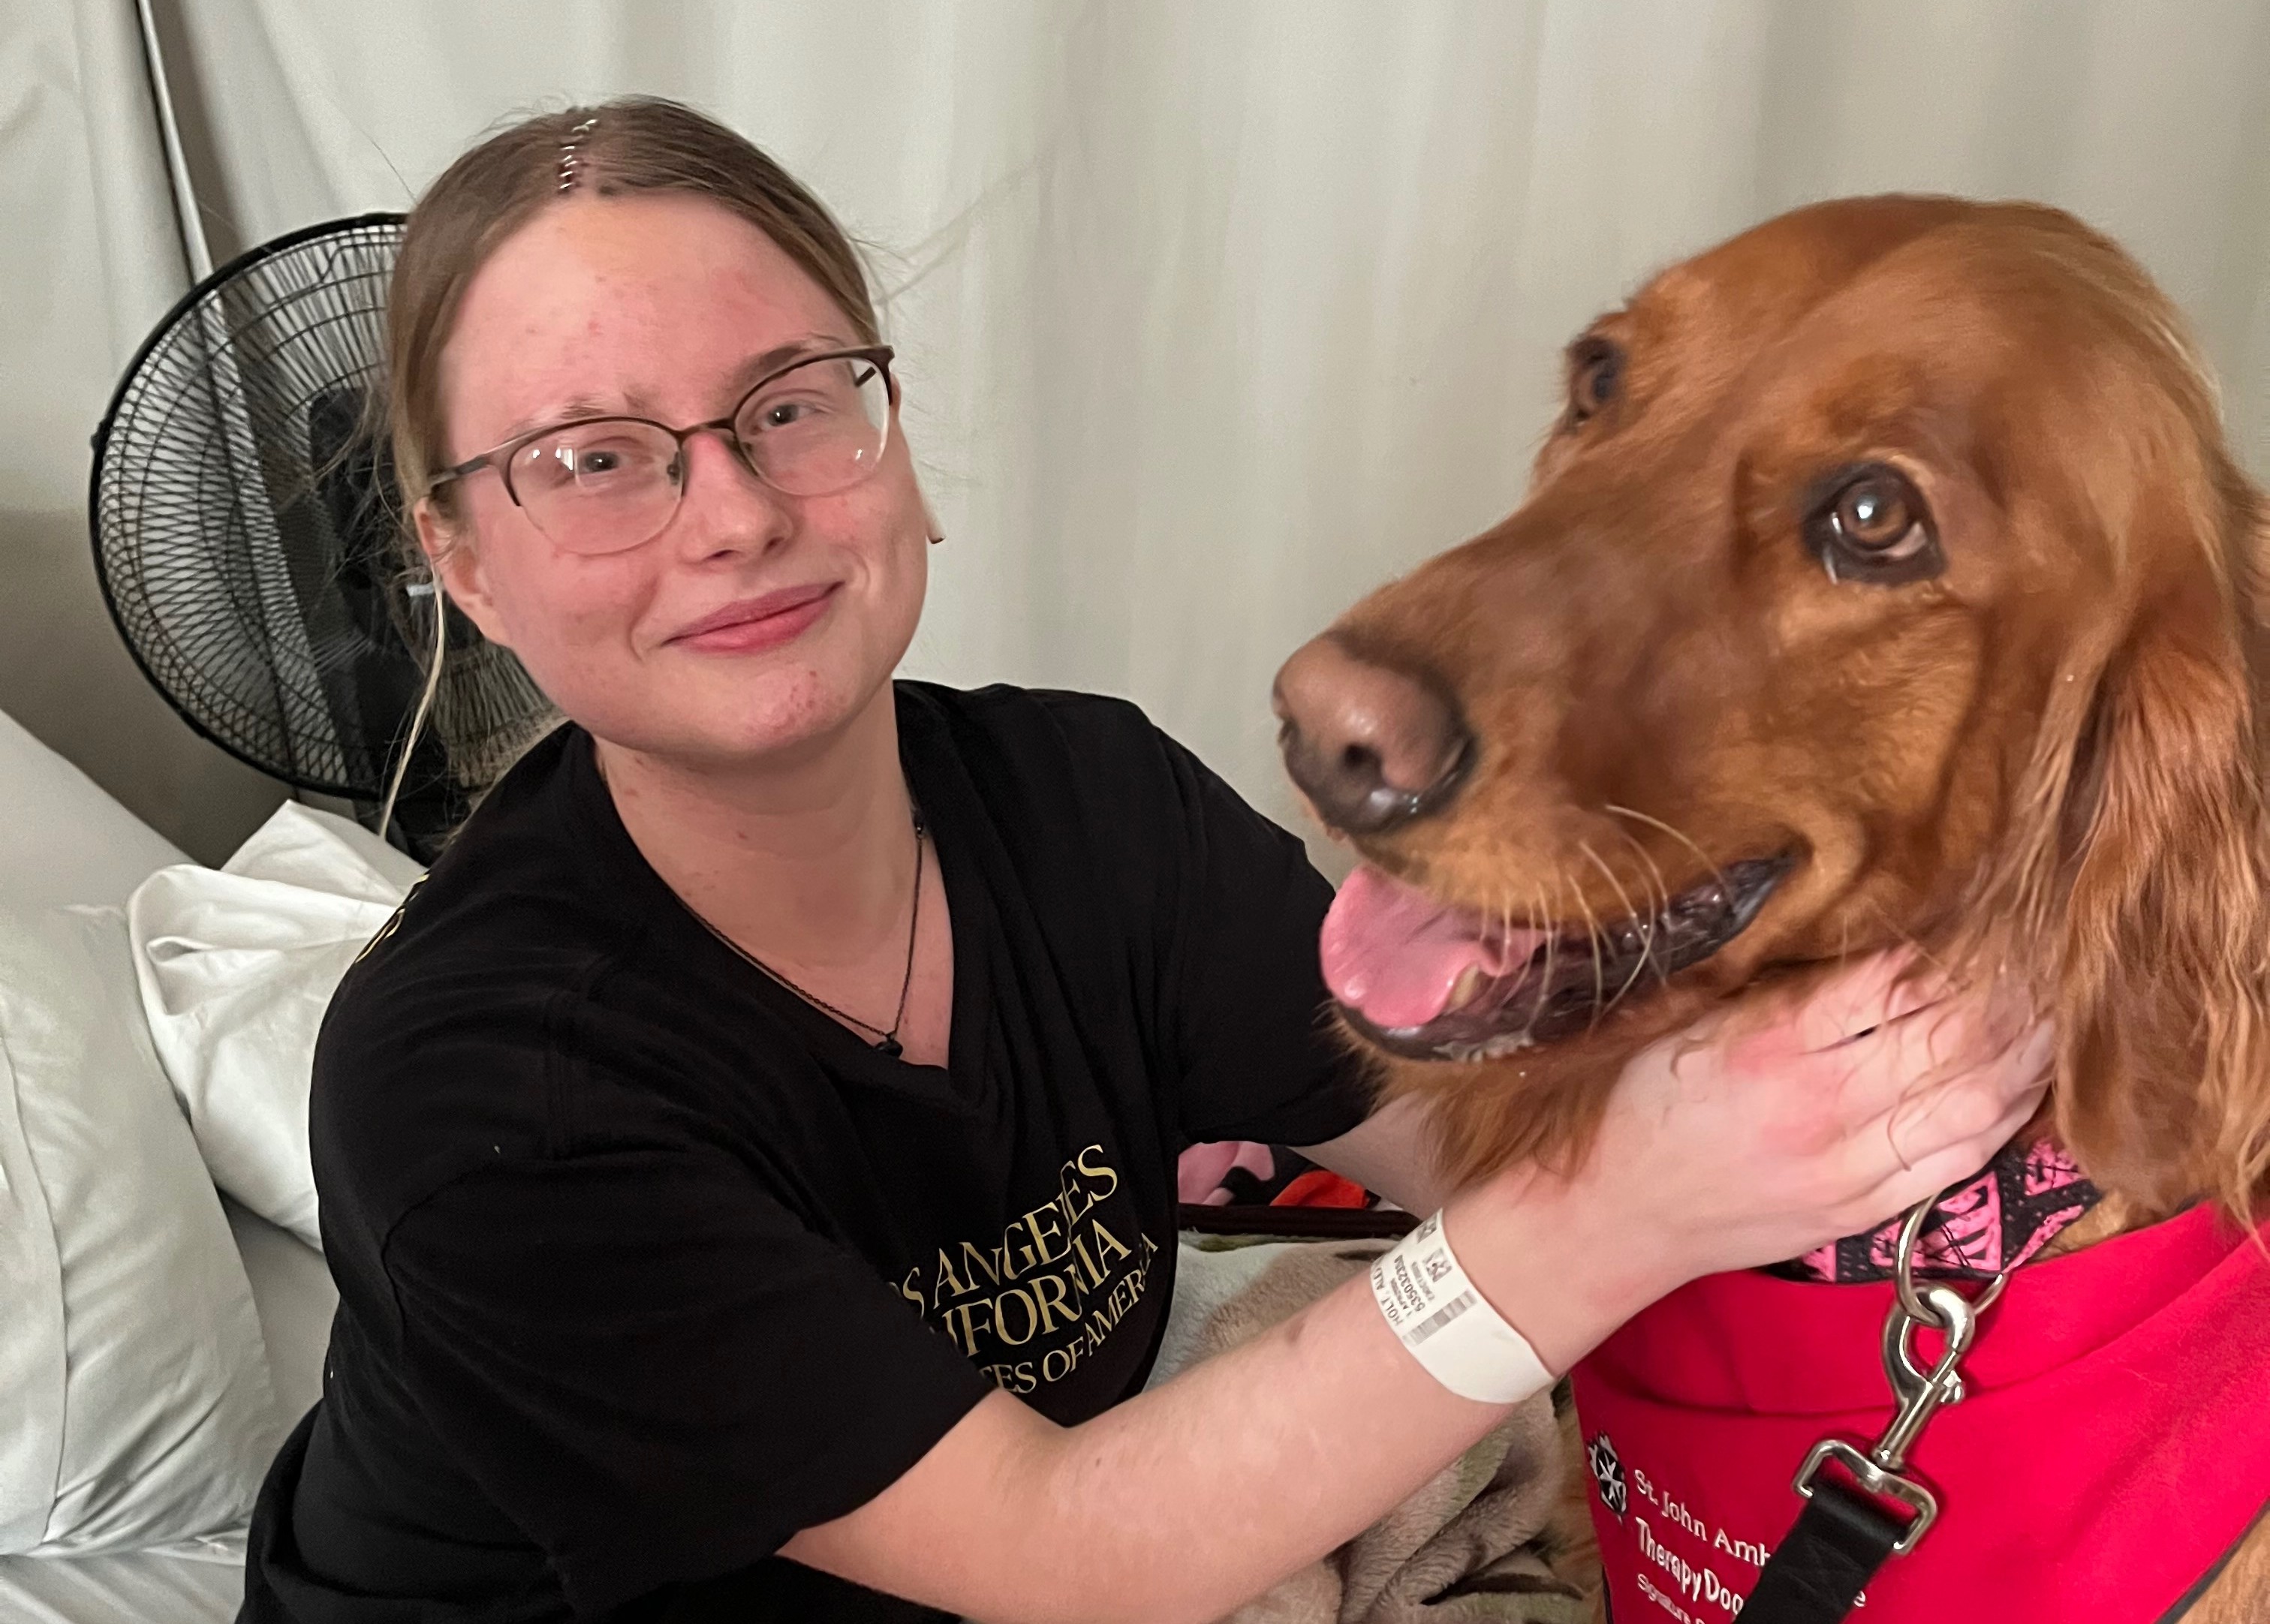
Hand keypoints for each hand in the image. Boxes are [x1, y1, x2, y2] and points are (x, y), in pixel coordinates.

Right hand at [1456, 952, 2052, 1371]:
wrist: (1611, 1214)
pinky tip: (2030, 1077)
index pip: (1897, 979)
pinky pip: (1962, 1158)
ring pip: (1976, 1101)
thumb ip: (1774, 978)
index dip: (1956, 940)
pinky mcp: (1866, 1210)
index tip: (1990, 901)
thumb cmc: (1640, 1100)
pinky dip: (2009, 1113)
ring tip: (2060, 1001)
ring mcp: (1851, 1167)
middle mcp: (1821, 1107)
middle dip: (2013, 988)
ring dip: (2029, 1050)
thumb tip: (1862, 917)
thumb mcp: (1687, 1016)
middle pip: (1955, 1038)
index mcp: (1770, 1044)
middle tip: (2051, 941)